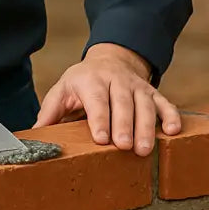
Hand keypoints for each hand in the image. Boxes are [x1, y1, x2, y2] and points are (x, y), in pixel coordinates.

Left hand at [31, 42, 180, 154]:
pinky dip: (171, 116)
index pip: (96, 98)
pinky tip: (173, 131)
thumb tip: (35, 133)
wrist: (110, 59)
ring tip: (145, 149)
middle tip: (124, 147)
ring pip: (145, 105)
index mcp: (91, 80)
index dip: (99, 118)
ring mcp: (137, 86)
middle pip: (122, 102)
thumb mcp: (63, 89)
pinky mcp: (153, 92)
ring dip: (147, 127)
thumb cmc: (83, 82)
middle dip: (124, 125)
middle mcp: (116, 81)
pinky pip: (165, 103)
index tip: (100, 138)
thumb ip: (50, 110)